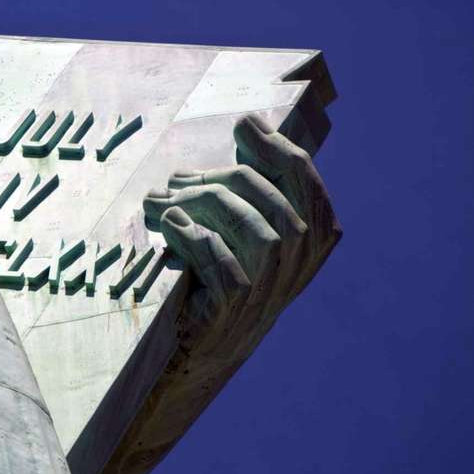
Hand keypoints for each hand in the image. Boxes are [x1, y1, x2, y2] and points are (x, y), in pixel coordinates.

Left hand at [143, 114, 341, 359]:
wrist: (201, 349)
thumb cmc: (223, 278)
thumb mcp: (249, 230)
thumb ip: (256, 187)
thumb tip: (249, 125)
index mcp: (315, 236)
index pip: (303, 177)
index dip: (273, 147)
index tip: (243, 125)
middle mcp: (300, 261)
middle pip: (267, 196)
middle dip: (217, 177)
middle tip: (174, 178)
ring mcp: (271, 287)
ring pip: (247, 226)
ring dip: (198, 203)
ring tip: (158, 202)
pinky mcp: (236, 309)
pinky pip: (220, 262)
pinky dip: (193, 238)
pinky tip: (170, 226)